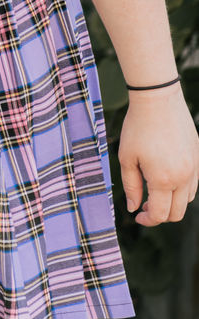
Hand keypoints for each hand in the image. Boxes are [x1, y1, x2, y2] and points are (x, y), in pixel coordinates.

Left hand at [118, 84, 198, 224]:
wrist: (157, 99)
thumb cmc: (137, 127)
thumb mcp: (126, 157)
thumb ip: (131, 185)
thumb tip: (133, 207)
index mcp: (163, 179)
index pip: (160, 214)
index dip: (148, 220)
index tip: (137, 215)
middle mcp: (183, 177)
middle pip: (177, 212)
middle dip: (160, 215)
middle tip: (144, 206)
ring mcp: (194, 167)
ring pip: (188, 199)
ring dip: (172, 202)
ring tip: (154, 190)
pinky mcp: (198, 156)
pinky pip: (193, 183)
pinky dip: (181, 189)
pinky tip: (166, 177)